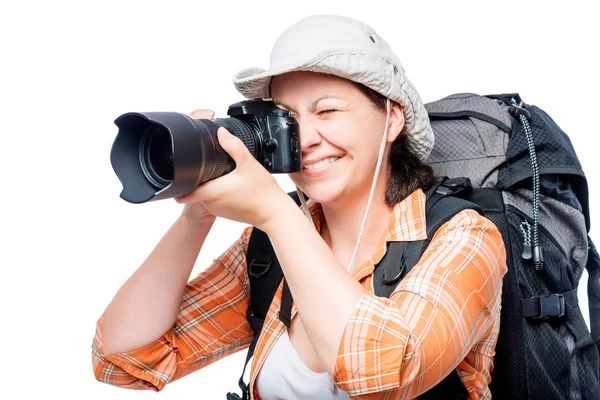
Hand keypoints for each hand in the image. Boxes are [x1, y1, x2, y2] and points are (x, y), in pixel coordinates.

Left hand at [174, 119, 289, 229]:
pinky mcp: (226, 213)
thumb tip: (221, 132)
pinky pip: (217, 199)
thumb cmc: (263, 193)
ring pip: (207, 193)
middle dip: (199, 177)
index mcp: (212, 192)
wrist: (275, 214)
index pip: (182, 193)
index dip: (177, 184)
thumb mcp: (249, 164)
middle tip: (210, 165)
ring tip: (225, 175)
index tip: (178, 173)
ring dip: (211, 184)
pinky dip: (221, 191)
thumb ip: (234, 146)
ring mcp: (219, 210)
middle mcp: (212, 203)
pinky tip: (234, 184)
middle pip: (196, 188)